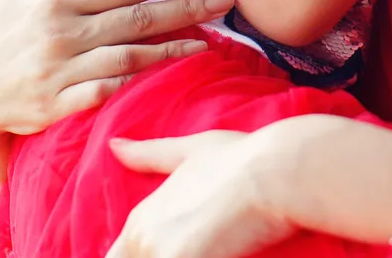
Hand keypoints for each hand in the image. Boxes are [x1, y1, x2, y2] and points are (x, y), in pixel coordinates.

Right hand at [0, 0, 234, 184]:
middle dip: (188, 7)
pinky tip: (168, 75)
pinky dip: (139, 85)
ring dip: (174, 47)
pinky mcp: (58, 107)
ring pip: (131, 57)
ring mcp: (61, 73)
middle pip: (139, 19)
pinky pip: (107, 94)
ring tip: (211, 38)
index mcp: (58, 1)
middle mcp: (63, 35)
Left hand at [107, 129, 297, 257]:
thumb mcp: (192, 150)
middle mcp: (142, 241)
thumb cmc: (242, 158)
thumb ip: (151, 154)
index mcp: (140, 220)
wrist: (275, 171)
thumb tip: (116, 145)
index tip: (185, 250)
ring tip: (216, 253)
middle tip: (204, 251)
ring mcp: (159, 256)